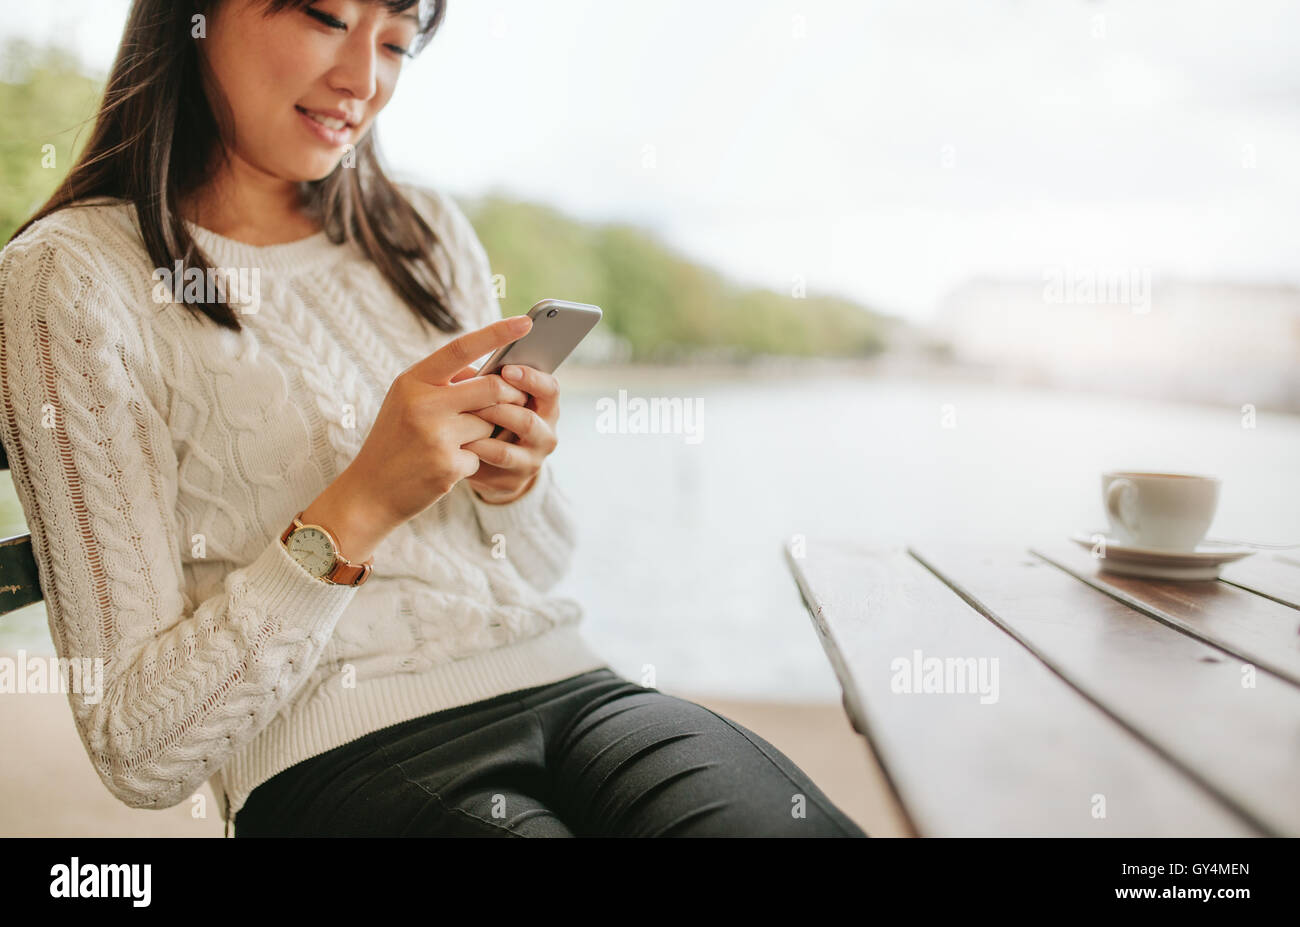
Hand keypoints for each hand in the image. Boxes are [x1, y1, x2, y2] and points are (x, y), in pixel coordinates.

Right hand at [309, 316, 535, 559]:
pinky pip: (482, 454)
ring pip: (490, 423)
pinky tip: (445, 467)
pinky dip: (472, 460)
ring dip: (486, 433)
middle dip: (509, 395)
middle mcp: (423, 404)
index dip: (496, 333)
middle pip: (492, 388)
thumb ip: (444, 382)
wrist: (369, 491)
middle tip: (515, 400)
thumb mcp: (407, 401)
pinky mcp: (448, 466)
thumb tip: (493, 370)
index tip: (526, 322)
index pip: (461, 348)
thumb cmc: (395, 440)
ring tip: (455, 442)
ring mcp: (436, 436)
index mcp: (412, 381)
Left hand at [463, 363, 559, 503]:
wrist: (493, 463)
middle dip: (498, 410)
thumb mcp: (500, 398)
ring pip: (506, 452)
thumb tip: (472, 369)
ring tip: (460, 423)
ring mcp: (531, 463)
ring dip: (481, 437)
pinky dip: (471, 456)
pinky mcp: (511, 483)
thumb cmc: (494, 417)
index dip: (531, 379)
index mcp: (547, 409)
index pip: (550, 390)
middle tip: (473, 399)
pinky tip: (456, 445)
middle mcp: (546, 437)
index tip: (506, 370)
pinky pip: (487, 470)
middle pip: (528, 422)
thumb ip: (493, 383)